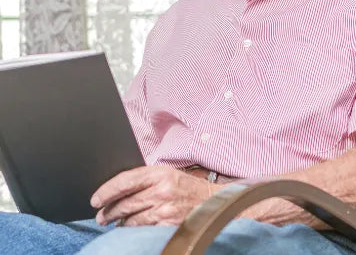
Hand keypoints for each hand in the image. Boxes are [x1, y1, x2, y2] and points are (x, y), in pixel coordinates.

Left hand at [90, 165, 220, 226]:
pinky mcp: (168, 225)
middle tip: (101, 215)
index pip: (125, 181)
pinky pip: (142, 230)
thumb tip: (119, 190)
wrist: (212, 202)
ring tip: (113, 222)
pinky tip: (130, 228)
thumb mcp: (168, 175)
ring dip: (119, 222)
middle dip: (109, 210)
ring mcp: (165, 209)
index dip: (107, 190)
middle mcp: (161, 190)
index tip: (95, 199)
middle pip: (125, 202)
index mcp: (160, 173)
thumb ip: (146, 179)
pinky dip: (133, 230)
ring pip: (131, 219)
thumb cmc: (188, 188)